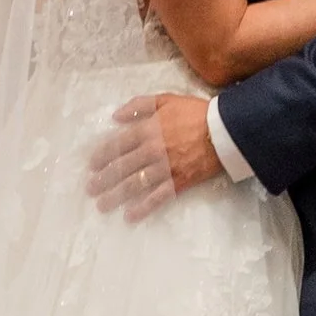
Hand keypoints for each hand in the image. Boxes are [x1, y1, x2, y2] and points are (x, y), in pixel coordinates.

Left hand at [87, 91, 221, 219]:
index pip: (118, 144)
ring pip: (134, 185)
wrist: (225, 130)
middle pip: (121, 167)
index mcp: (148, 129)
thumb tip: (116, 116)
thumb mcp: (166, 99)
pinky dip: (143, 208)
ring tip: (102, 205)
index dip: (102, 155)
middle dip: (103, 179)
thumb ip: (140, 105)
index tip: (92, 164)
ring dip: (116, 196)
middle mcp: (152, 150)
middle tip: (91, 188)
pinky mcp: (178, 182)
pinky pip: (157, 198)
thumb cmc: (195, 112)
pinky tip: (130, 216)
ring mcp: (164, 168)